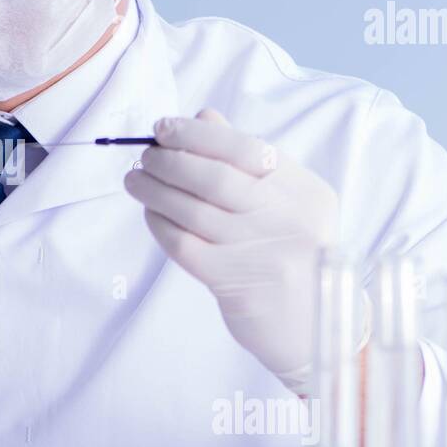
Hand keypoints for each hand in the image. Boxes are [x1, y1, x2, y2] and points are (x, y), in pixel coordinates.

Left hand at [124, 109, 338, 387]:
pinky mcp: (232, 282)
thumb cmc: (291, 256)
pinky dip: (158, 222)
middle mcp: (287, 218)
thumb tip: (205, 116)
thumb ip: (249, 162)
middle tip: (145, 155)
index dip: (198, 134)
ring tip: (134, 179)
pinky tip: (149, 212)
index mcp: (305, 191)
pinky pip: (181, 242)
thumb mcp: (286, 206)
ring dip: (154, 188)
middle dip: (169, 159)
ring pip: (192, 208)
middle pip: (215, 175)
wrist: (312, 330)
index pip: (246, 147)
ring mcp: (260, 251)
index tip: (164, 128)